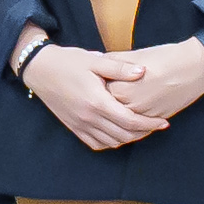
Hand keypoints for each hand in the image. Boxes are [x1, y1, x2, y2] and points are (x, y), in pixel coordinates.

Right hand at [26, 41, 169, 150]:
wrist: (40, 69)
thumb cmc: (68, 62)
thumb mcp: (95, 60)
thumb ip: (120, 68)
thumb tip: (143, 71)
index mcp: (97, 101)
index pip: (129, 120)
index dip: (149, 124)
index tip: (164, 123)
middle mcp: (88, 117)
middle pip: (123, 135)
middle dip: (143, 132)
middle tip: (156, 125)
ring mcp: (80, 125)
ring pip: (111, 142)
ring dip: (128, 138)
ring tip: (141, 129)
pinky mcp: (73, 127)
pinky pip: (95, 143)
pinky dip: (110, 142)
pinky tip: (119, 133)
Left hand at [101, 37, 203, 120]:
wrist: (194, 67)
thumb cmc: (165, 58)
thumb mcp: (134, 55)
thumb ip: (112, 63)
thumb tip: (97, 65)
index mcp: (120, 90)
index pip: (99, 93)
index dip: (98, 85)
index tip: (99, 80)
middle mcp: (129, 107)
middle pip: (108, 109)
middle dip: (107, 101)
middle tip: (108, 92)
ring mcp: (143, 116)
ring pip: (122, 122)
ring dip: (118, 116)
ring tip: (118, 104)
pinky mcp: (155, 120)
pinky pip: (137, 128)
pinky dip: (132, 123)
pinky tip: (131, 114)